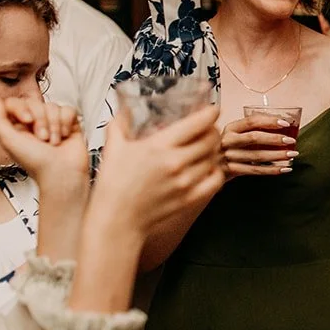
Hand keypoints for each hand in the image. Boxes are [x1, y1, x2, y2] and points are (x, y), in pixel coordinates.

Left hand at [0, 98, 87, 187]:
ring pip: (52, 106)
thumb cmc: (36, 164)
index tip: (26, 120)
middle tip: (41, 137)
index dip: (22, 108)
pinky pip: (68, 110)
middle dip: (40, 120)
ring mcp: (52, 123)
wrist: (62, 174)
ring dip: (53, 125)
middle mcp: (34, 124)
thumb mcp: (8, 141)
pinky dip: (66, 123)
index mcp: (17, 127)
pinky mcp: (69, 125)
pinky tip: (64, 136)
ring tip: (52, 141)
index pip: (16, 103)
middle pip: (35, 102)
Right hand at [94, 104, 224, 232]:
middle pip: (211, 139)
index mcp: (159, 146)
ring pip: (214, 158)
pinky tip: (210, 168)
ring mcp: (185, 182)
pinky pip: (216, 181)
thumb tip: (122, 111)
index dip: (210, 113)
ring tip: (207, 147)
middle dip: (212, 130)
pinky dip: (216, 172)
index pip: (197, 123)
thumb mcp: (113, 149)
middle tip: (208, 129)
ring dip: (213, 150)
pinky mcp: (190, 198)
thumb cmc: (113, 185)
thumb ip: (118, 126)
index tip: (212, 110)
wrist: (117, 219)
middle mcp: (176, 163)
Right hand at [221, 115, 298, 179]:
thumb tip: (282, 124)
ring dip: (277, 156)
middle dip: (275, 139)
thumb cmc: (229, 148)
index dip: (269, 121)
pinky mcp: (230, 170)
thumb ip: (252, 129)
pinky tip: (284, 169)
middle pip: (254, 138)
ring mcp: (227, 156)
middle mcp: (227, 141)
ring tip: (291, 154)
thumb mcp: (235, 134)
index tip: (285, 123)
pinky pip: (255, 170)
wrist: (209, 166)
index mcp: (230, 128)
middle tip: (291, 141)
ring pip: (257, 156)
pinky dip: (272, 170)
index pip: (251, 121)